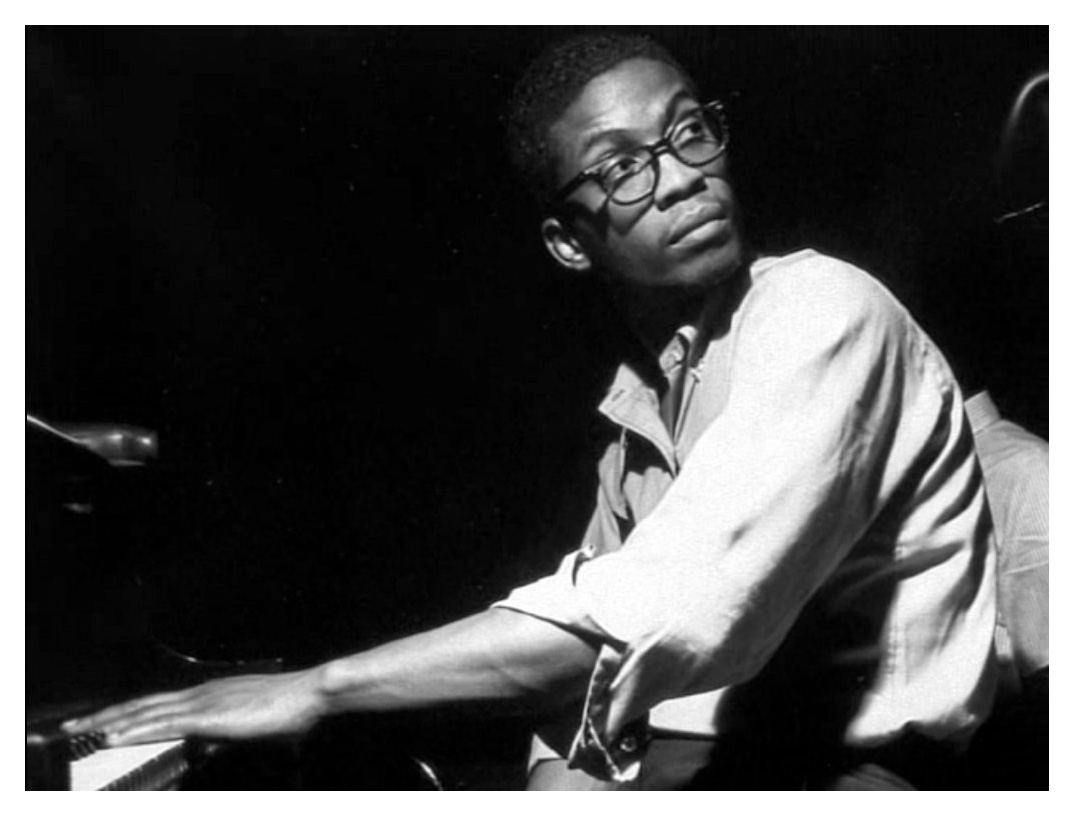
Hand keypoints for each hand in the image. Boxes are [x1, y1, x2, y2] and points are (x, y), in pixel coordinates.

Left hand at [61, 669, 324, 746]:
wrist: (309, 693)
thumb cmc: (287, 709)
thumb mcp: (247, 726)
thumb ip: (220, 736)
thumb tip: (203, 747)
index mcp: (206, 695)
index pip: (154, 705)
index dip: (123, 713)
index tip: (97, 723)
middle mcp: (198, 694)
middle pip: (140, 706)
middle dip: (102, 716)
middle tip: (69, 726)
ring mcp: (202, 703)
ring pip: (144, 713)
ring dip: (109, 722)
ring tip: (80, 732)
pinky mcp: (209, 716)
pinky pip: (164, 724)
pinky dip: (135, 730)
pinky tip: (115, 737)